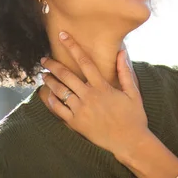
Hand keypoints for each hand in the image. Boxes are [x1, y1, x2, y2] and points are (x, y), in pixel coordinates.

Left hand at [40, 32, 149, 156]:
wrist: (129, 142)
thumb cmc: (134, 117)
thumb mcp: (133, 92)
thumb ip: (125, 72)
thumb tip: (122, 52)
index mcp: (102, 87)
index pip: (85, 62)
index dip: (73, 47)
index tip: (62, 36)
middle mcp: (89, 96)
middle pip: (66, 76)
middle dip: (53, 65)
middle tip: (44, 59)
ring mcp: (81, 110)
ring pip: (60, 91)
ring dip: (50, 81)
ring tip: (43, 75)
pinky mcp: (76, 123)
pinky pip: (59, 110)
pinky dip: (51, 101)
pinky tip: (48, 95)